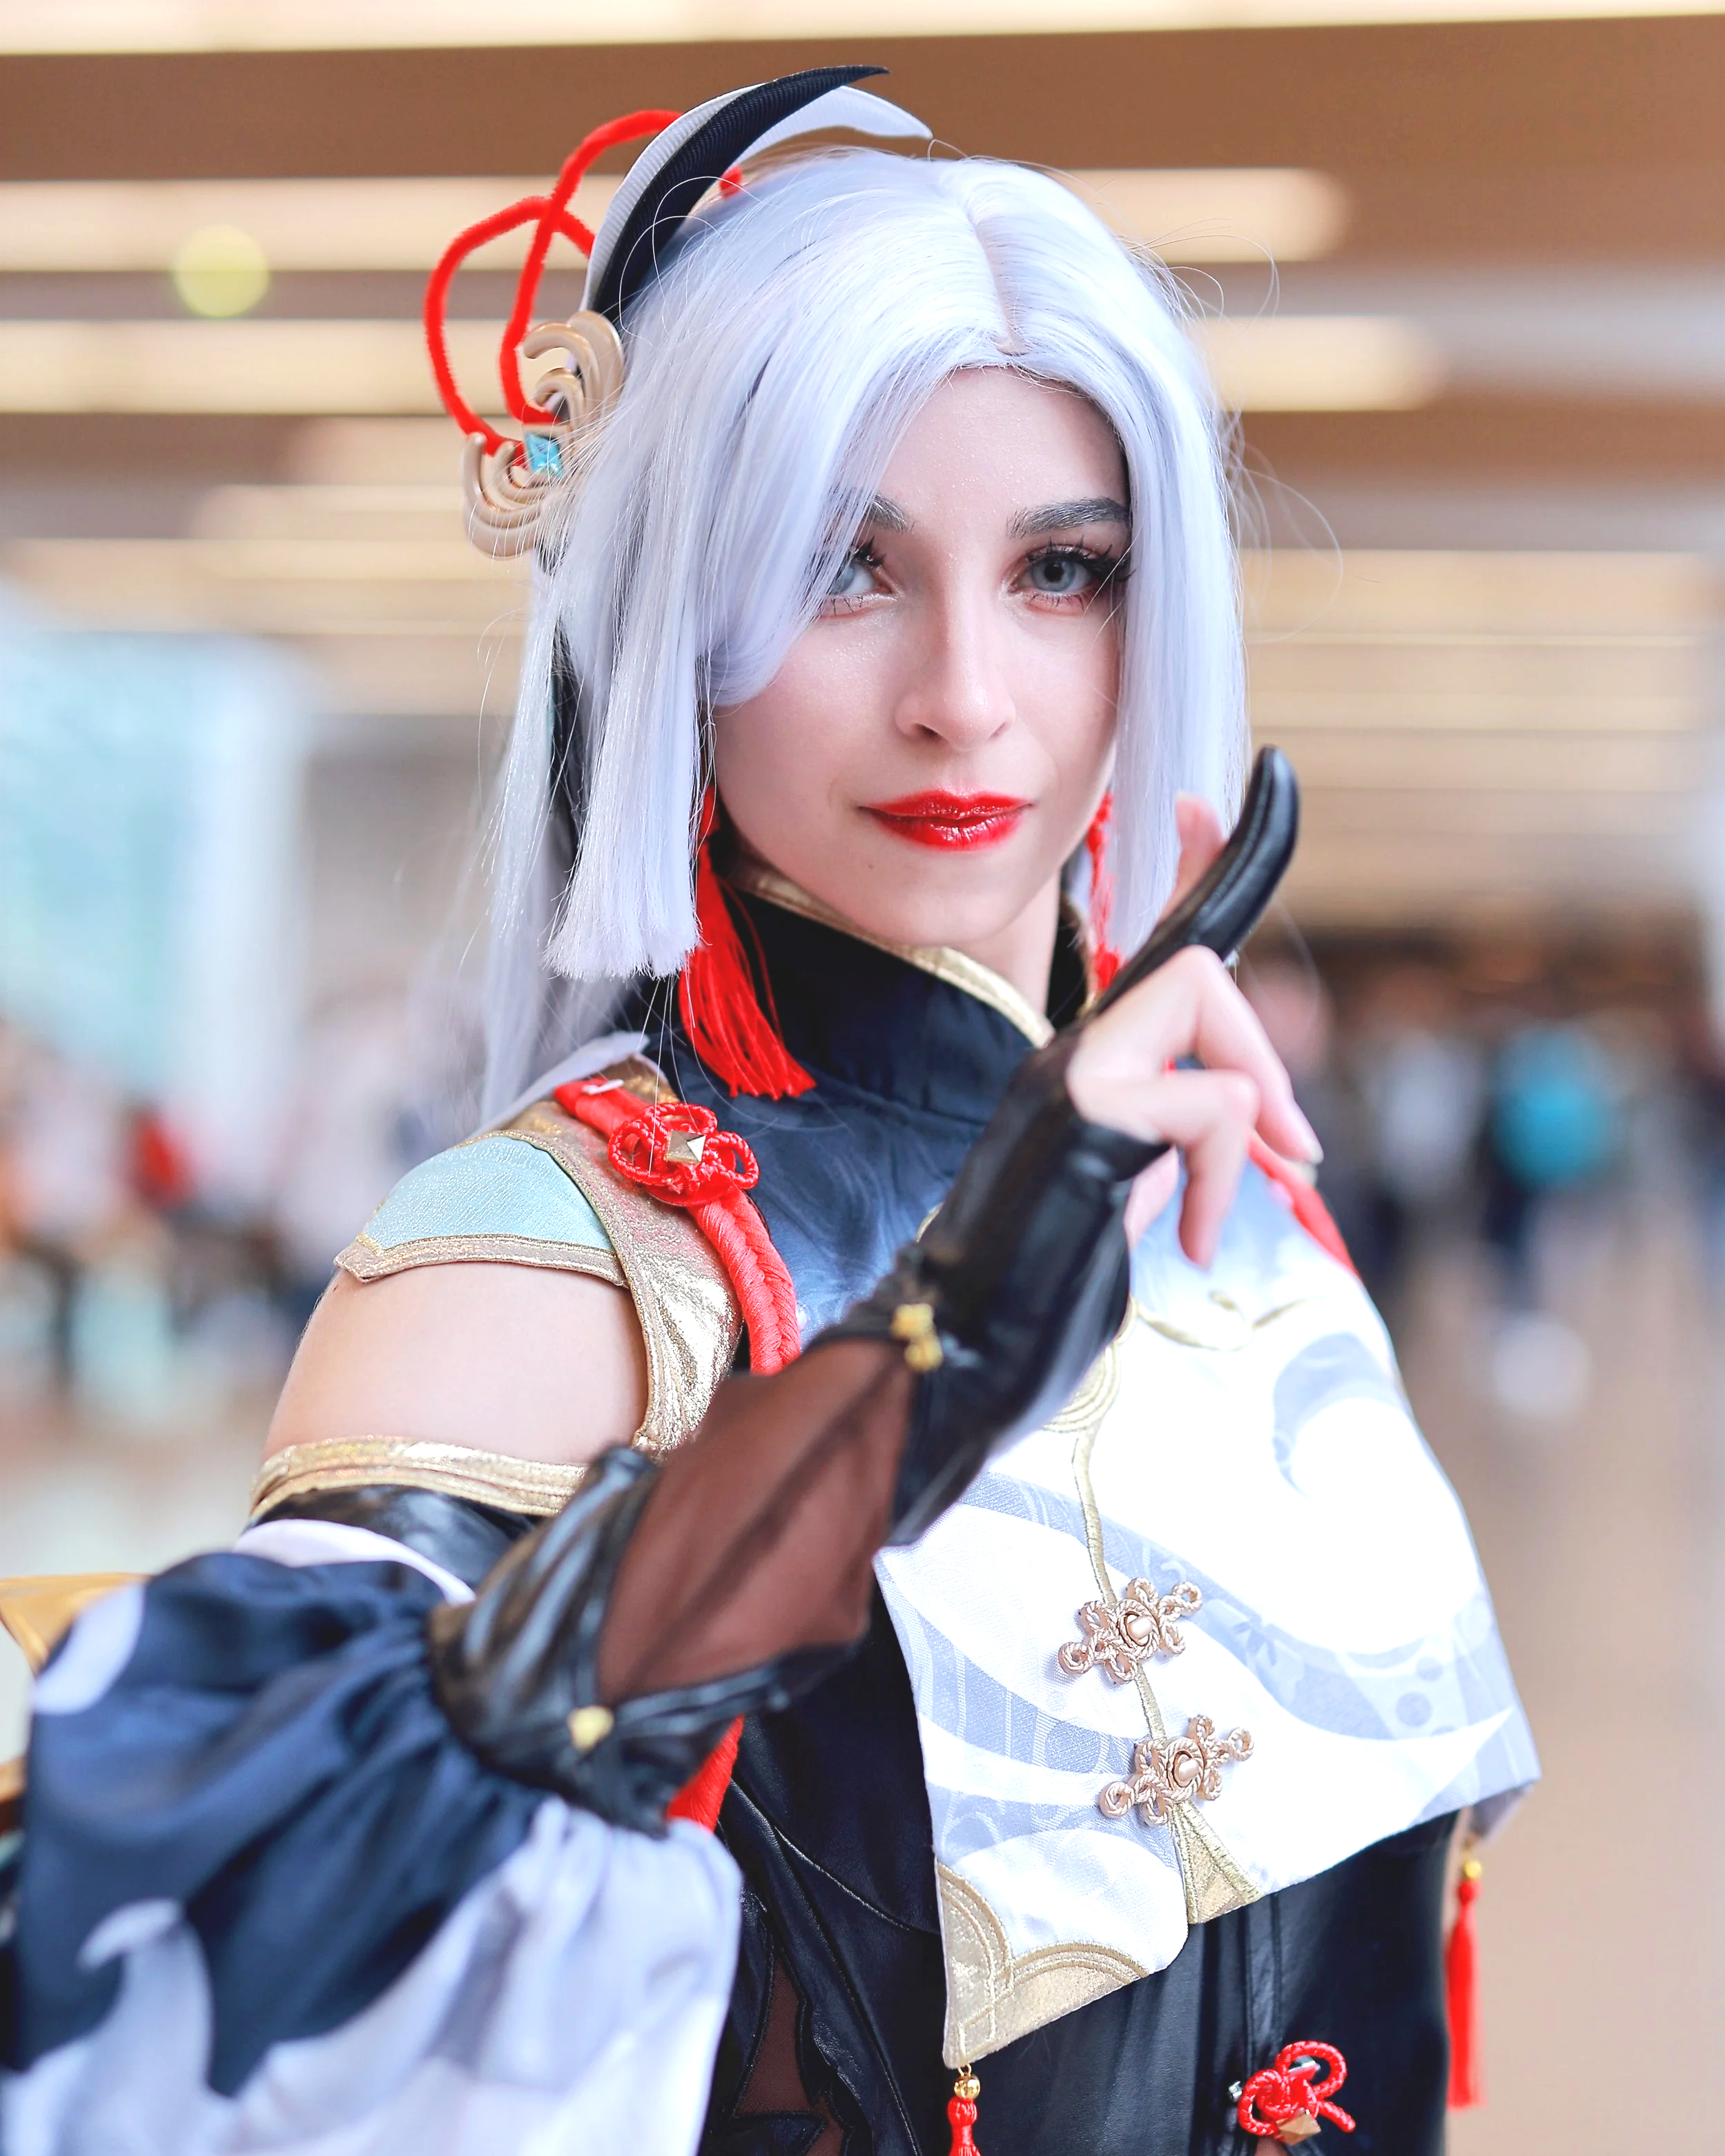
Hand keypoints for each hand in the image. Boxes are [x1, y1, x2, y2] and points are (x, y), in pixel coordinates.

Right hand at [1067, 794, 1319, 1267]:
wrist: (947, 1354)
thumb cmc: (1033, 1293)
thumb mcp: (1127, 1199)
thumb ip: (1169, 1146)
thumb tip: (1238, 1118)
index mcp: (1084, 1070)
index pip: (1150, 943)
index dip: (1197, 863)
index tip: (1211, 799)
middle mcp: (1070, 1055)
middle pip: (1198, 960)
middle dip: (1265, 1043)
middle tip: (1298, 1153)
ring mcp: (1069, 1077)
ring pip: (1200, 994)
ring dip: (1254, 1110)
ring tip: (1232, 1207)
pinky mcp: (1082, 1117)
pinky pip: (1209, 1100)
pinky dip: (1224, 1175)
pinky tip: (1189, 1241)